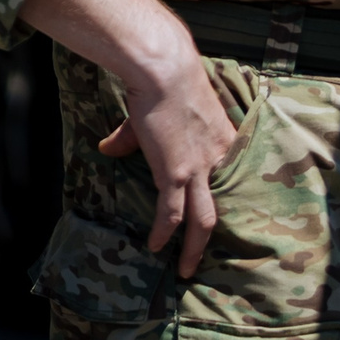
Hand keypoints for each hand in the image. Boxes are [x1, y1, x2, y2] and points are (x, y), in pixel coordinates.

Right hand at [18, 0, 241, 276]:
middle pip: (221, 206)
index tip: (223, 219)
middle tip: (205, 256)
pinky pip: (172, 213)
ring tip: (186, 270)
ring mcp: (198, 167)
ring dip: (194, 247)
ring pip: (204, 218)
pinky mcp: (176, 172)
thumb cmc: (163, 81)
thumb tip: (108, 147)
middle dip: (213, 235)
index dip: (227, 199)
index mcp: (222, 140)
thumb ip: (132, 136)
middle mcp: (217, 158)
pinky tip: (155, 248)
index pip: (231, 178)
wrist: (164, 69)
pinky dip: (164, 232)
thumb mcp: (154, 114)